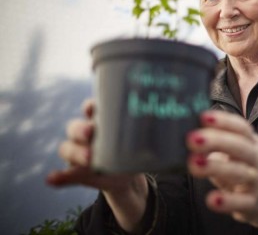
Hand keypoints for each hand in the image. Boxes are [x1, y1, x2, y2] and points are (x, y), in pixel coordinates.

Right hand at [46, 99, 147, 232]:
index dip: (90, 106)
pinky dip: (59, 176)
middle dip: (81, 129)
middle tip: (91, 133)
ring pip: (67, 147)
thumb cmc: (135, 148)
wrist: (128, 174)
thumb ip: (151, 131)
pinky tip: (53, 178)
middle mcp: (87, 133)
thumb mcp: (143, 139)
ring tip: (88, 158)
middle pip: (75, 127)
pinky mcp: (76, 171)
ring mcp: (79, 152)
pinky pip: (64, 173)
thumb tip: (176, 130)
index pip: (90, 108)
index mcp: (102, 120)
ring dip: (74, 152)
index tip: (93, 108)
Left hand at [187, 110, 257, 228]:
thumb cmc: (239, 169)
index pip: (241, 128)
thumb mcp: (230, 153)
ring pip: (241, 172)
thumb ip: (213, 143)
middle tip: (192, 138)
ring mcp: (257, 181)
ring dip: (217, 167)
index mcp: (251, 142)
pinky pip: (242, 202)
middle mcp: (256, 159)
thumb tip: (186, 134)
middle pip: (241, 146)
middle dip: (217, 141)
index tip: (202, 117)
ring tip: (194, 163)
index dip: (224, 121)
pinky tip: (211, 200)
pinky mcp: (253, 203)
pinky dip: (227, 201)